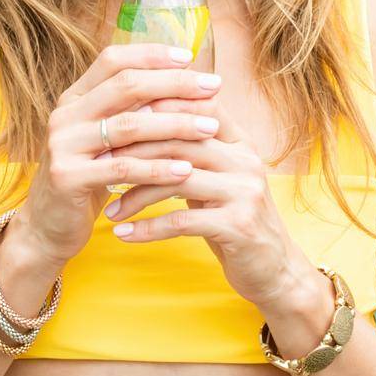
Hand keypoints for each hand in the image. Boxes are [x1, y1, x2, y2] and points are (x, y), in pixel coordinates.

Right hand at [11, 42, 222, 269]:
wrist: (48, 226)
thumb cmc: (90, 177)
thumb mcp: (107, 139)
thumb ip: (132, 110)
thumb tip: (185, 80)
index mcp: (74, 97)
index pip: (113, 60)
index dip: (151, 54)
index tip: (190, 56)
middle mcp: (65, 114)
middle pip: (126, 86)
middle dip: (175, 84)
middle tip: (213, 87)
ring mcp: (63, 144)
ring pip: (129, 125)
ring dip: (176, 125)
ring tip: (211, 127)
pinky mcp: (67, 177)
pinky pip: (123, 168)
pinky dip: (158, 168)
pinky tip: (186, 169)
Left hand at [98, 95, 316, 312]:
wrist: (274, 270)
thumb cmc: (233, 219)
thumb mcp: (217, 178)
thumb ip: (192, 151)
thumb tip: (142, 119)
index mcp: (239, 141)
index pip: (196, 106)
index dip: (155, 108)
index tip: (115, 122)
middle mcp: (245, 158)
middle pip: (180, 139)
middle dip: (135, 151)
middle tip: (100, 165)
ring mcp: (244, 191)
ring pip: (177, 178)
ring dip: (136, 194)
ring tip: (110, 209)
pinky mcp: (238, 225)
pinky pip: (181, 221)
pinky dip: (148, 228)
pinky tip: (124, 235)